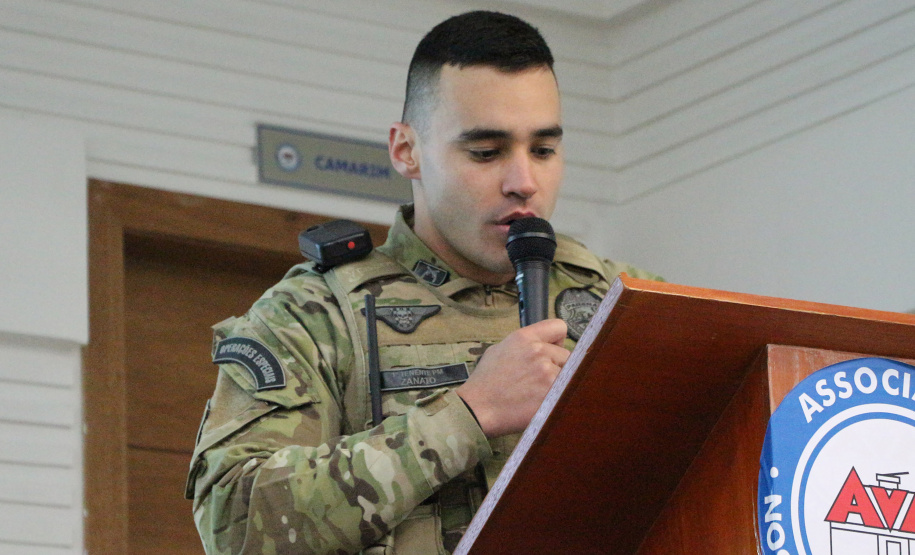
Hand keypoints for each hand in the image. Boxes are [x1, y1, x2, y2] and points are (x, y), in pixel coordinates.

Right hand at [455, 319, 568, 437]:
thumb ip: (524, 345)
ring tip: (537, 393)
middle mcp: (538, 351)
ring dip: (558, 384)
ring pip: (568, 375)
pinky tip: (541, 402)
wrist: (477, 408)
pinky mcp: (552, 393)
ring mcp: (547, 373)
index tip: (553, 350)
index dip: (558, 340)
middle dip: (557, 366)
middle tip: (539, 379)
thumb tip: (542, 346)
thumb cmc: (485, 382)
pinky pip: (566, 392)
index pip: (558, 326)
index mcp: (524, 337)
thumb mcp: (498, 350)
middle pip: (566, 355)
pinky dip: (557, 398)